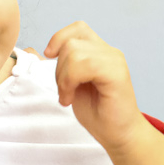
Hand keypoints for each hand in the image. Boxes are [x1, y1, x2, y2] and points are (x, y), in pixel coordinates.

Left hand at [43, 21, 144, 150]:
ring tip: (68, 96)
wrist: (118, 135)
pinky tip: (71, 98)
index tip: (50, 57)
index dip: (59, 39)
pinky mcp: (117, 73)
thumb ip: (67, 64)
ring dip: (63, 77)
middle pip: (70, 42)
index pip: (78, 29)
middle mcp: (110, 53)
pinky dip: (70, 82)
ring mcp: (114, 61)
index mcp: (101, 52)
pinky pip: (85, 64)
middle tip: (64, 91)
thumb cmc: (99, 113)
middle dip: (58, 68)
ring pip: (74, 53)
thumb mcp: (75, 83)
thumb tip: (45, 51)